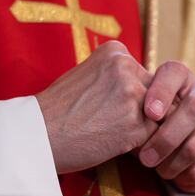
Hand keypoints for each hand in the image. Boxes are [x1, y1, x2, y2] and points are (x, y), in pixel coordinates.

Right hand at [36, 41, 155, 174]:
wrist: (37, 134)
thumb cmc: (57, 109)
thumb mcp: (85, 75)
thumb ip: (114, 77)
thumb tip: (141, 89)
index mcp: (115, 51)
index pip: (144, 76)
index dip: (131, 96)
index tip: (110, 107)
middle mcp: (127, 67)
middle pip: (155, 94)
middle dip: (142, 111)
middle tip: (114, 123)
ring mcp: (133, 95)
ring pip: (157, 116)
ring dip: (141, 129)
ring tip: (112, 133)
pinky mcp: (136, 124)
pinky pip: (152, 136)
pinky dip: (138, 144)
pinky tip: (112, 143)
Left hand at [138, 61, 194, 192]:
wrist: (187, 142)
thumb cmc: (155, 122)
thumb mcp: (142, 111)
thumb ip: (134, 107)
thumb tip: (122, 116)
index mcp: (183, 78)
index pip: (174, 72)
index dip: (162, 91)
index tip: (149, 113)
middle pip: (194, 109)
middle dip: (165, 139)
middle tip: (145, 158)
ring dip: (172, 164)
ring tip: (158, 169)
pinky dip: (186, 178)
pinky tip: (177, 177)